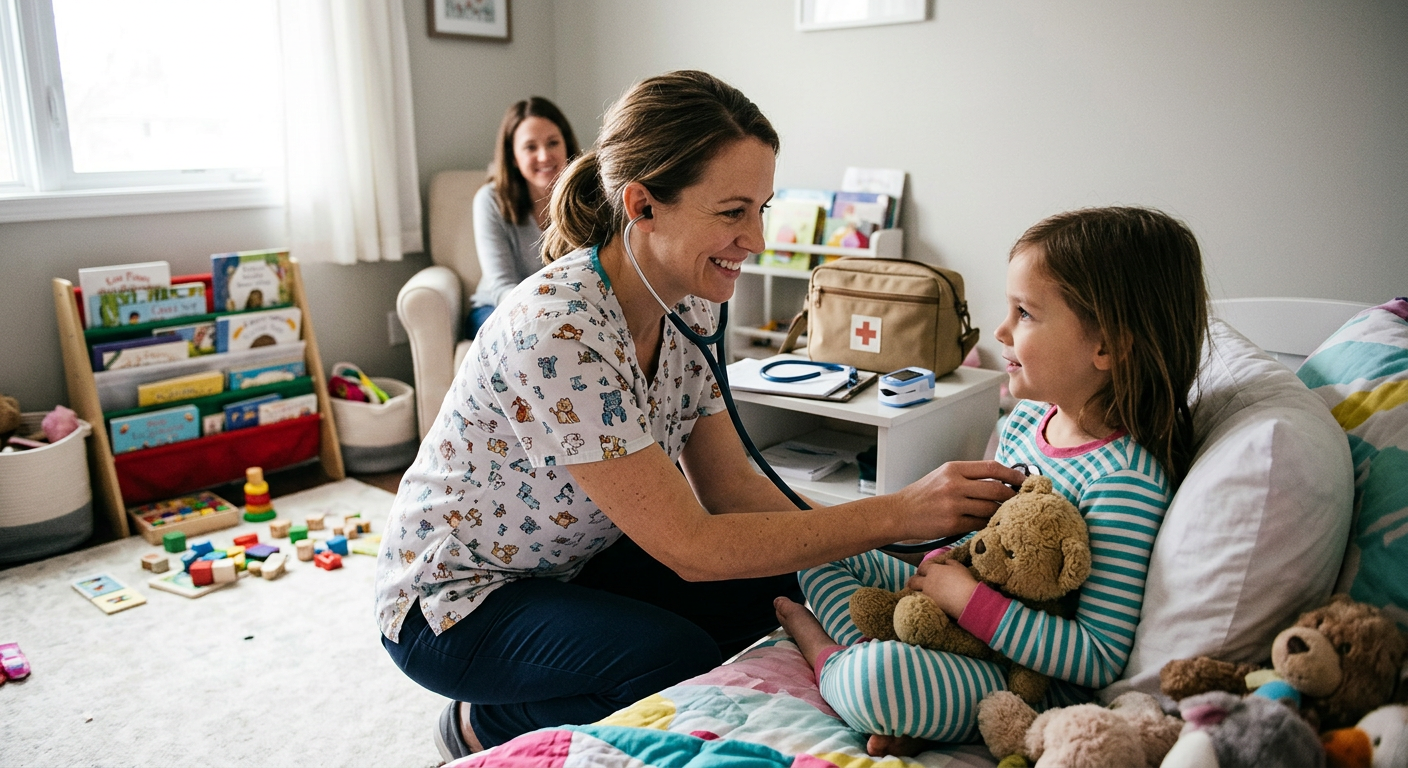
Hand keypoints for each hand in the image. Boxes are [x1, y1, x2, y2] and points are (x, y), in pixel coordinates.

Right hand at [895, 461, 1024, 540]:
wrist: (899, 513)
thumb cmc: (923, 495)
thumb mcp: (943, 476)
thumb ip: (968, 476)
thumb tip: (1000, 480)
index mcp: (954, 469)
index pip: (992, 467)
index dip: (1013, 474)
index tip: (1024, 481)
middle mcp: (954, 484)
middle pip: (996, 488)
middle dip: (1012, 496)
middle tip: (1021, 501)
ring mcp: (953, 505)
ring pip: (990, 508)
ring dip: (1002, 512)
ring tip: (1007, 514)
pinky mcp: (952, 524)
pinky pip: (980, 524)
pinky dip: (988, 525)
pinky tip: (990, 525)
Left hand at [906, 558, 979, 617]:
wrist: (967, 600)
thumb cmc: (964, 581)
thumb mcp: (959, 567)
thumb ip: (951, 563)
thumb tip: (946, 562)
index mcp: (933, 570)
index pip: (922, 566)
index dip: (923, 568)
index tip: (926, 569)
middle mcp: (927, 582)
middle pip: (913, 581)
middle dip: (914, 580)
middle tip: (918, 581)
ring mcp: (928, 595)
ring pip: (916, 592)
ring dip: (918, 591)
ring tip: (923, 592)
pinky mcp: (931, 605)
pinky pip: (923, 601)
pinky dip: (925, 600)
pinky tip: (930, 600)